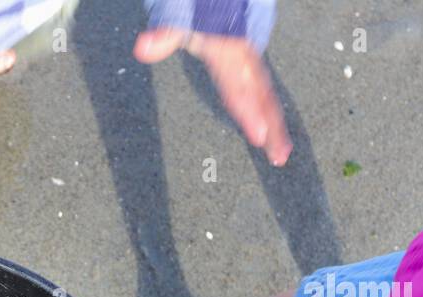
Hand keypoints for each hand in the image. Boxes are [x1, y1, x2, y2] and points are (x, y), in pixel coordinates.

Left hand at [134, 28, 291, 166]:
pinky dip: (273, 117)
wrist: (224, 2)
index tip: (259, 136)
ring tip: (280, 155)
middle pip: (260, 100)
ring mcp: (252, 68)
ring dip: (276, 128)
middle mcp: (246, 63)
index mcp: (231, 55)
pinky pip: (265, 97)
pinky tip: (276, 138)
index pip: (239, 89)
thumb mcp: (182, 25)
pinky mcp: (253, 73)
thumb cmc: (202, 16)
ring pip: (267, 100)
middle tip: (277, 156)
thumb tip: (142, 48)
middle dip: (270, 128)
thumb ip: (165, 37)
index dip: (249, 113)